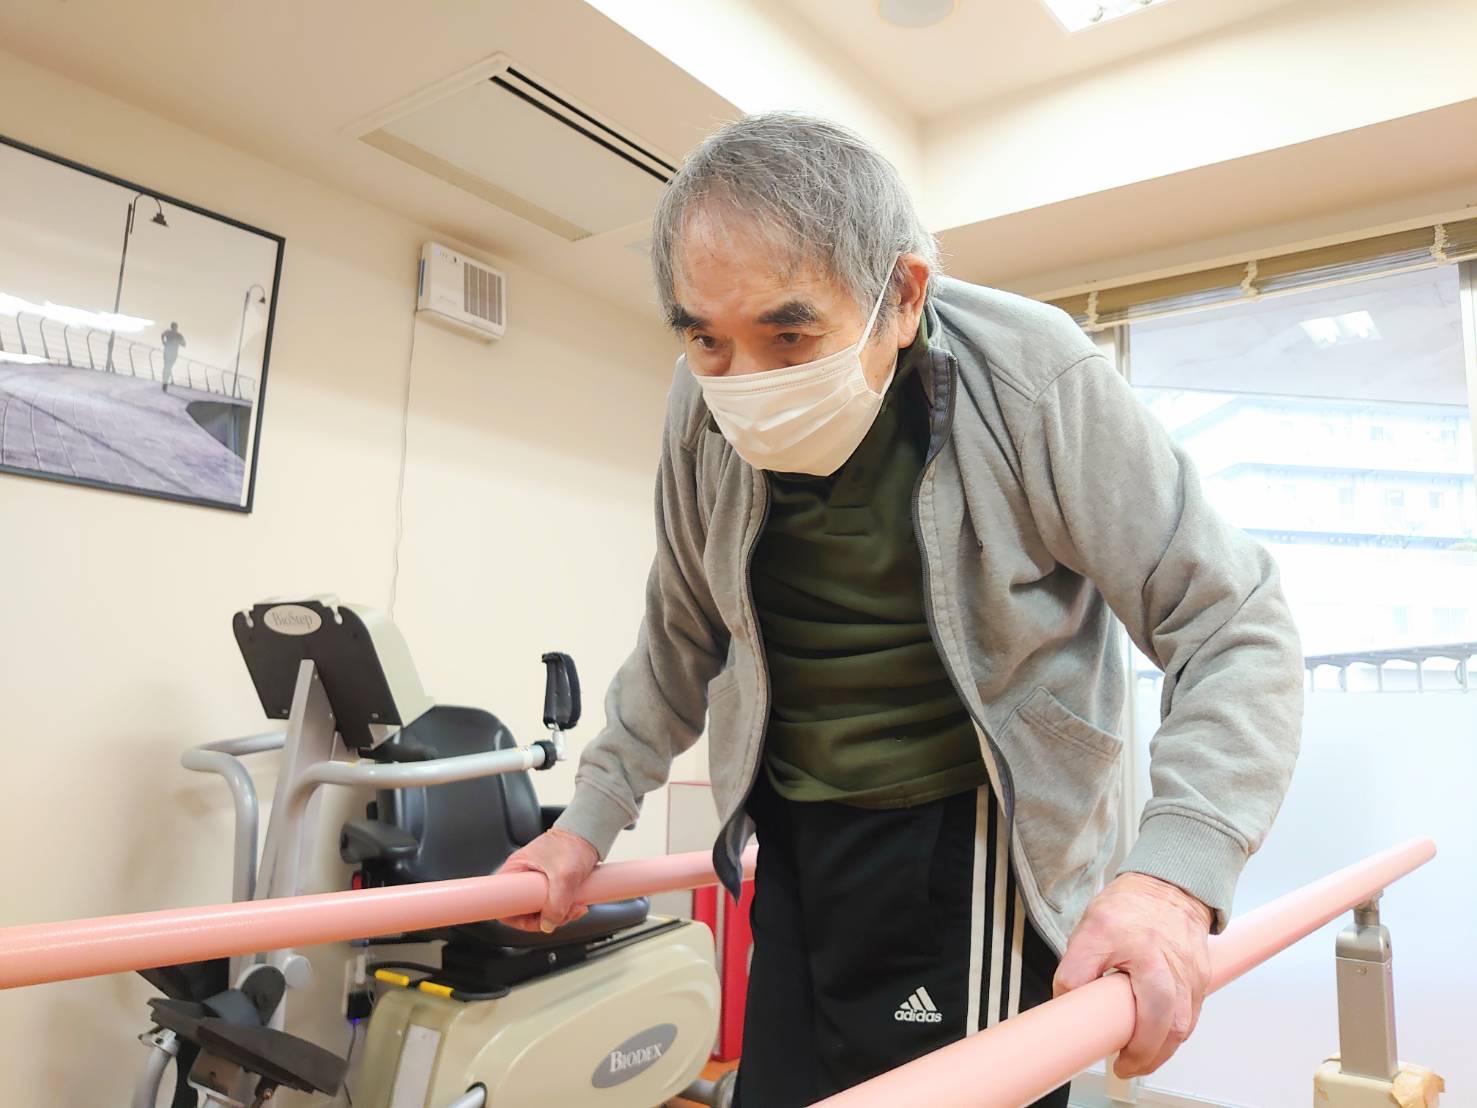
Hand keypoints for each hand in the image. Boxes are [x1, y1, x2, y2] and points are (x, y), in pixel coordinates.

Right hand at [495, 829, 599, 932]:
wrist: (589, 832)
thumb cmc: (573, 844)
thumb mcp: (565, 876)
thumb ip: (557, 903)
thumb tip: (548, 924)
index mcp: (515, 870)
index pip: (503, 903)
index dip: (517, 917)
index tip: (536, 920)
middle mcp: (522, 876)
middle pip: (524, 910)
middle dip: (547, 917)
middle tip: (565, 912)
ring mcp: (536, 881)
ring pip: (541, 910)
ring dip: (560, 914)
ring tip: (576, 906)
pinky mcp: (550, 884)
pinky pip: (552, 905)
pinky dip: (565, 909)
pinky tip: (577, 904)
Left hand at [1052, 873, 1212, 1077]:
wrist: (1169, 884)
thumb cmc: (1132, 906)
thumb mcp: (1090, 931)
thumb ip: (1075, 970)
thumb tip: (1065, 1004)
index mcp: (1150, 960)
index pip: (1149, 1016)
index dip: (1135, 1047)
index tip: (1117, 1060)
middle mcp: (1177, 972)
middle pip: (1173, 1030)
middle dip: (1149, 1057)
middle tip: (1126, 1066)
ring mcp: (1194, 976)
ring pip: (1185, 1027)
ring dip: (1163, 1049)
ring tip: (1137, 1056)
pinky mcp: (1201, 978)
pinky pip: (1192, 1014)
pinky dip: (1174, 1031)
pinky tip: (1156, 1035)